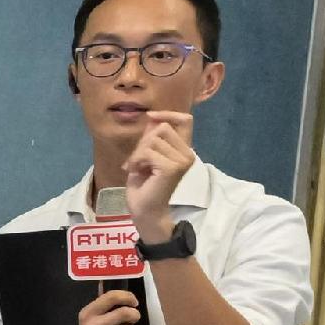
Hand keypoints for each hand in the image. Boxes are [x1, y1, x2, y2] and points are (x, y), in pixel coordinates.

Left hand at [121, 109, 196, 231]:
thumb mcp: (145, 155)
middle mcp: (188, 153)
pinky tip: (137, 172)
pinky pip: (148, 152)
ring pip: (153, 139)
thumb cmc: (144, 185)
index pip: (186, 120)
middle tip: (136, 160)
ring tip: (137, 167)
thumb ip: (151, 138)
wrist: (144, 210)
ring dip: (138, 153)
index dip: (168, 114)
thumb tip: (153, 118)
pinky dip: (137, 160)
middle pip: (162, 127)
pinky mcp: (172, 168)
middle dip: (143, 141)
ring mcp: (182, 160)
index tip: (150, 117)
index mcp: (184, 149)